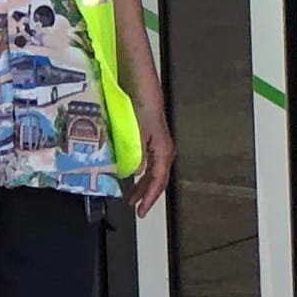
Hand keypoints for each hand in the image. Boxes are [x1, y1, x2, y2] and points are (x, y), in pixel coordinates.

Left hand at [127, 100, 174, 217]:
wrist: (142, 86)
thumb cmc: (143, 106)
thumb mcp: (139, 132)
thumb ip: (138, 154)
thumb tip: (135, 172)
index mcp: (163, 151)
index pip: (158, 181)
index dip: (150, 197)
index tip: (141, 210)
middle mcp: (164, 150)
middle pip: (158, 179)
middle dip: (147, 195)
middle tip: (137, 209)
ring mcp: (158, 145)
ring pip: (153, 172)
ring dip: (143, 186)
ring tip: (132, 197)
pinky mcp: (151, 139)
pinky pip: (148, 163)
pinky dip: (140, 173)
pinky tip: (132, 176)